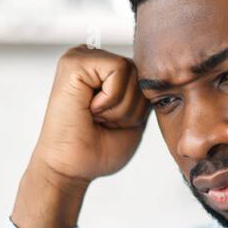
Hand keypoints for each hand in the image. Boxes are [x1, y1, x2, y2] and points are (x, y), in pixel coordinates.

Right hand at [31, 46, 151, 185]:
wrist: (70, 170)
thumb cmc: (97, 151)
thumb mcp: (134, 117)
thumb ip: (144, 92)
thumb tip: (158, 72)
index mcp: (104, 72)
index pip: (145, 77)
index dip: (139, 108)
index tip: (111, 124)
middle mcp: (92, 60)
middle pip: (141, 72)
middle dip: (131, 107)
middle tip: (103, 122)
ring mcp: (81, 57)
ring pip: (132, 70)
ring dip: (120, 106)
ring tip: (96, 117)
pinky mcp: (74, 61)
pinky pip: (119, 68)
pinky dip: (111, 98)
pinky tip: (91, 109)